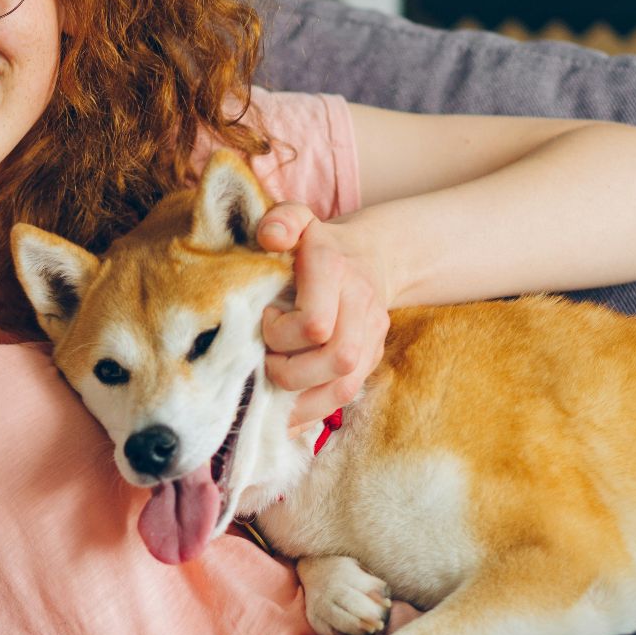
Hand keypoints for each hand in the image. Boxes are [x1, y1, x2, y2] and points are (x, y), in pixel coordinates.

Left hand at [254, 203, 392, 426]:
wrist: (371, 254)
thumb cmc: (318, 241)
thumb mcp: (297, 218)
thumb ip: (281, 220)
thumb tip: (270, 238)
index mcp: (335, 271)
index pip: (315, 323)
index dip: (280, 331)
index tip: (264, 316)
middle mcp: (360, 306)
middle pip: (336, 359)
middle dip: (290, 369)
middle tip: (265, 356)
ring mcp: (371, 337)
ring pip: (344, 386)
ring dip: (300, 398)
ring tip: (270, 388)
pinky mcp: (371, 359)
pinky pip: (345, 397)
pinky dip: (311, 412)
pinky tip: (284, 416)